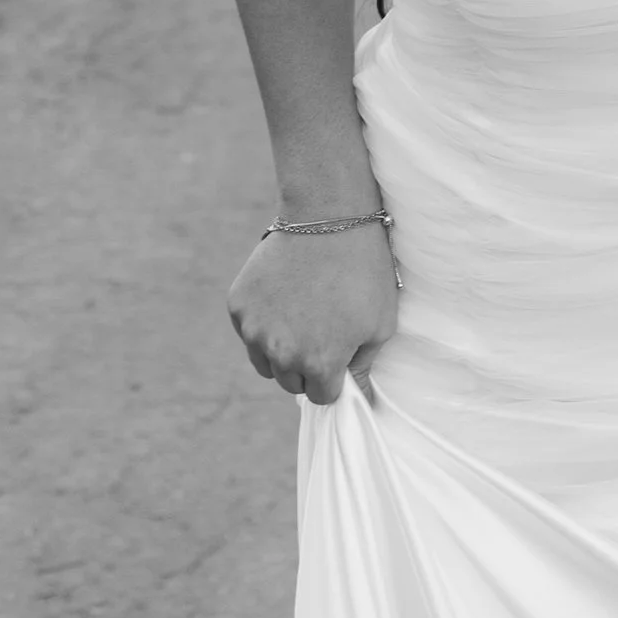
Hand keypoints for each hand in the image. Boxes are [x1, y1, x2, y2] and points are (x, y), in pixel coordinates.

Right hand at [228, 221, 397, 405]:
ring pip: (264, 362)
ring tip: (303, 314)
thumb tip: (358, 399)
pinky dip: (263, 323)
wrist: (330, 218)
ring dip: (280, 351)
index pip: (321, 396)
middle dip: (306, 367)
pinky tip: (285, 295)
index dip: (333, 378)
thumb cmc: (365, 272)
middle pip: (290, 382)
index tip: (339, 355)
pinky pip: (248, 331)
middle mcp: (281, 354)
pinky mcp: (238, 305)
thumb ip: (363, 367)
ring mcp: (254, 330)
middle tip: (323, 332)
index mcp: (319, 364)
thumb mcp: (380, 325)